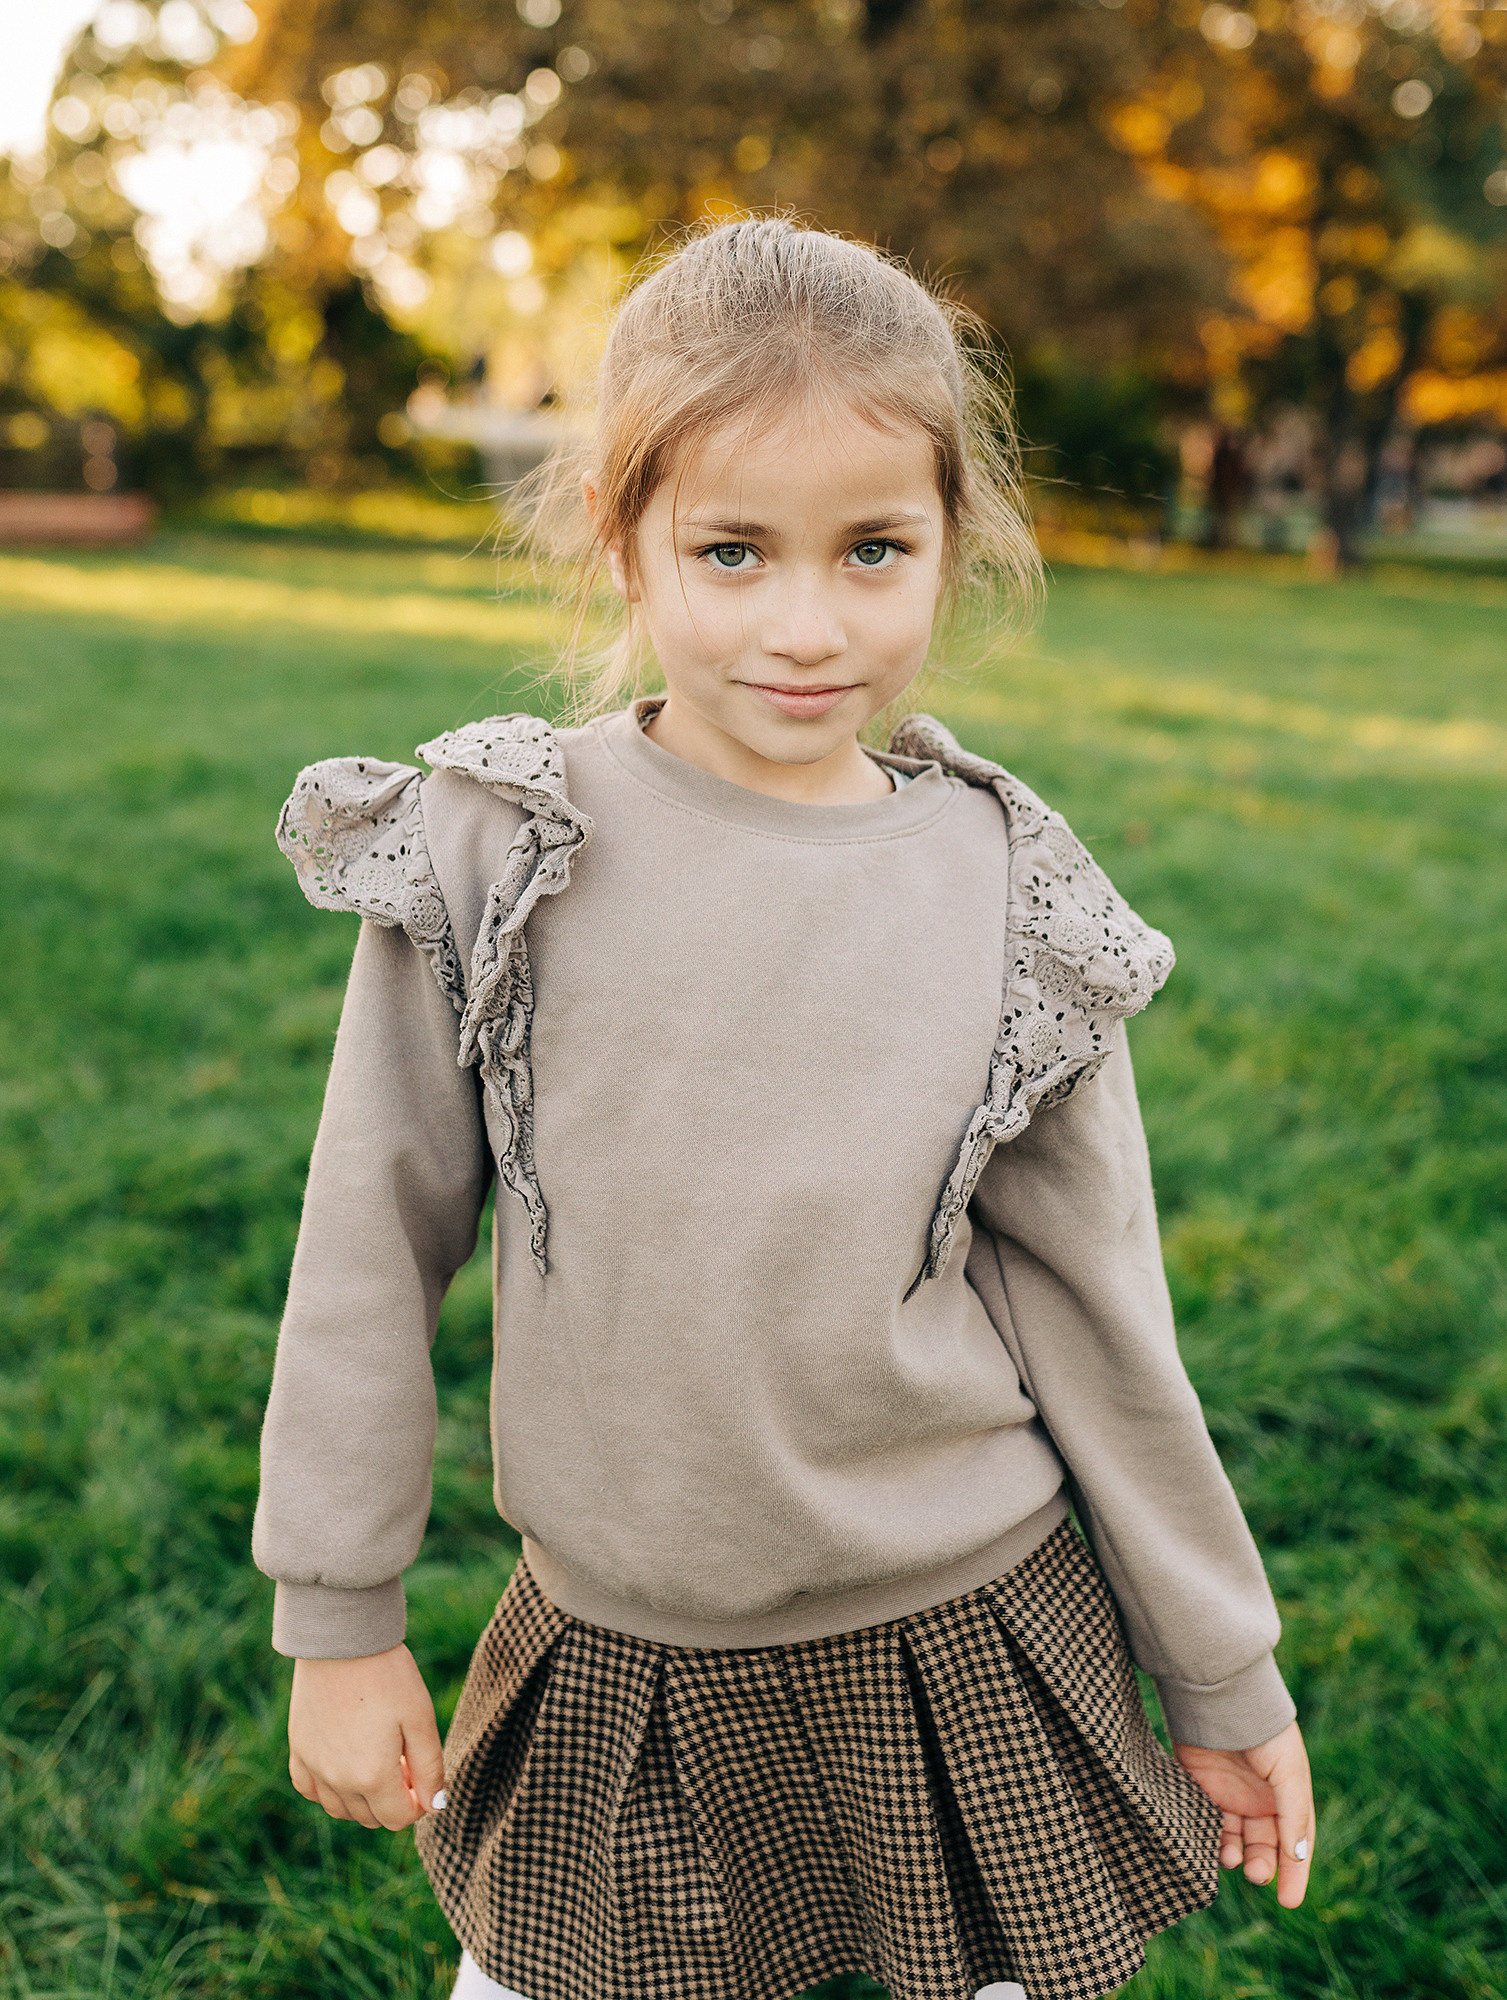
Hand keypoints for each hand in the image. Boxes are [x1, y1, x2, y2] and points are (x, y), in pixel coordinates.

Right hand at [288, 1643, 444, 1830]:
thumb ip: (431, 1768)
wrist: (342, 1641)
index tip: (422, 1774)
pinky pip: (310, 1790)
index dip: (418, 1803)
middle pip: (371, 1817)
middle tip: (403, 1761)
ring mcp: (313, 1767)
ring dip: (363, 1798)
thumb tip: (435, 1806)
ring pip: (341, 1810)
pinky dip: (329, 1789)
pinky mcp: (298, 1750)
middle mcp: (338, 1781)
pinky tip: (344, 1765)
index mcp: (372, 1776)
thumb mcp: (421, 1718)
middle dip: (393, 1799)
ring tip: (378, 1759)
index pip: (398, 1819)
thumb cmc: (388, 1676)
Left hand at [1175, 1720, 1313, 1907]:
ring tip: (1232, 1859)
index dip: (1295, 1873)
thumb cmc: (1265, 1734)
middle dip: (1263, 1864)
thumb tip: (1297, 1858)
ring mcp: (1231, 1795)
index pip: (1296, 1843)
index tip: (1290, 1902)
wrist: (1221, 1700)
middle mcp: (1261, 1799)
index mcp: (1288, 1796)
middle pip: (1265, 1845)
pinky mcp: (1202, 1788)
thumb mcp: (1290, 1774)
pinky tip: (1215, 1847)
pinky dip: (1212, 1840)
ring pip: (1237, 1840)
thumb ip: (1294, 1815)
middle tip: (1256, 1874)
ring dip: (1237, 1856)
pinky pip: (1209, 1824)